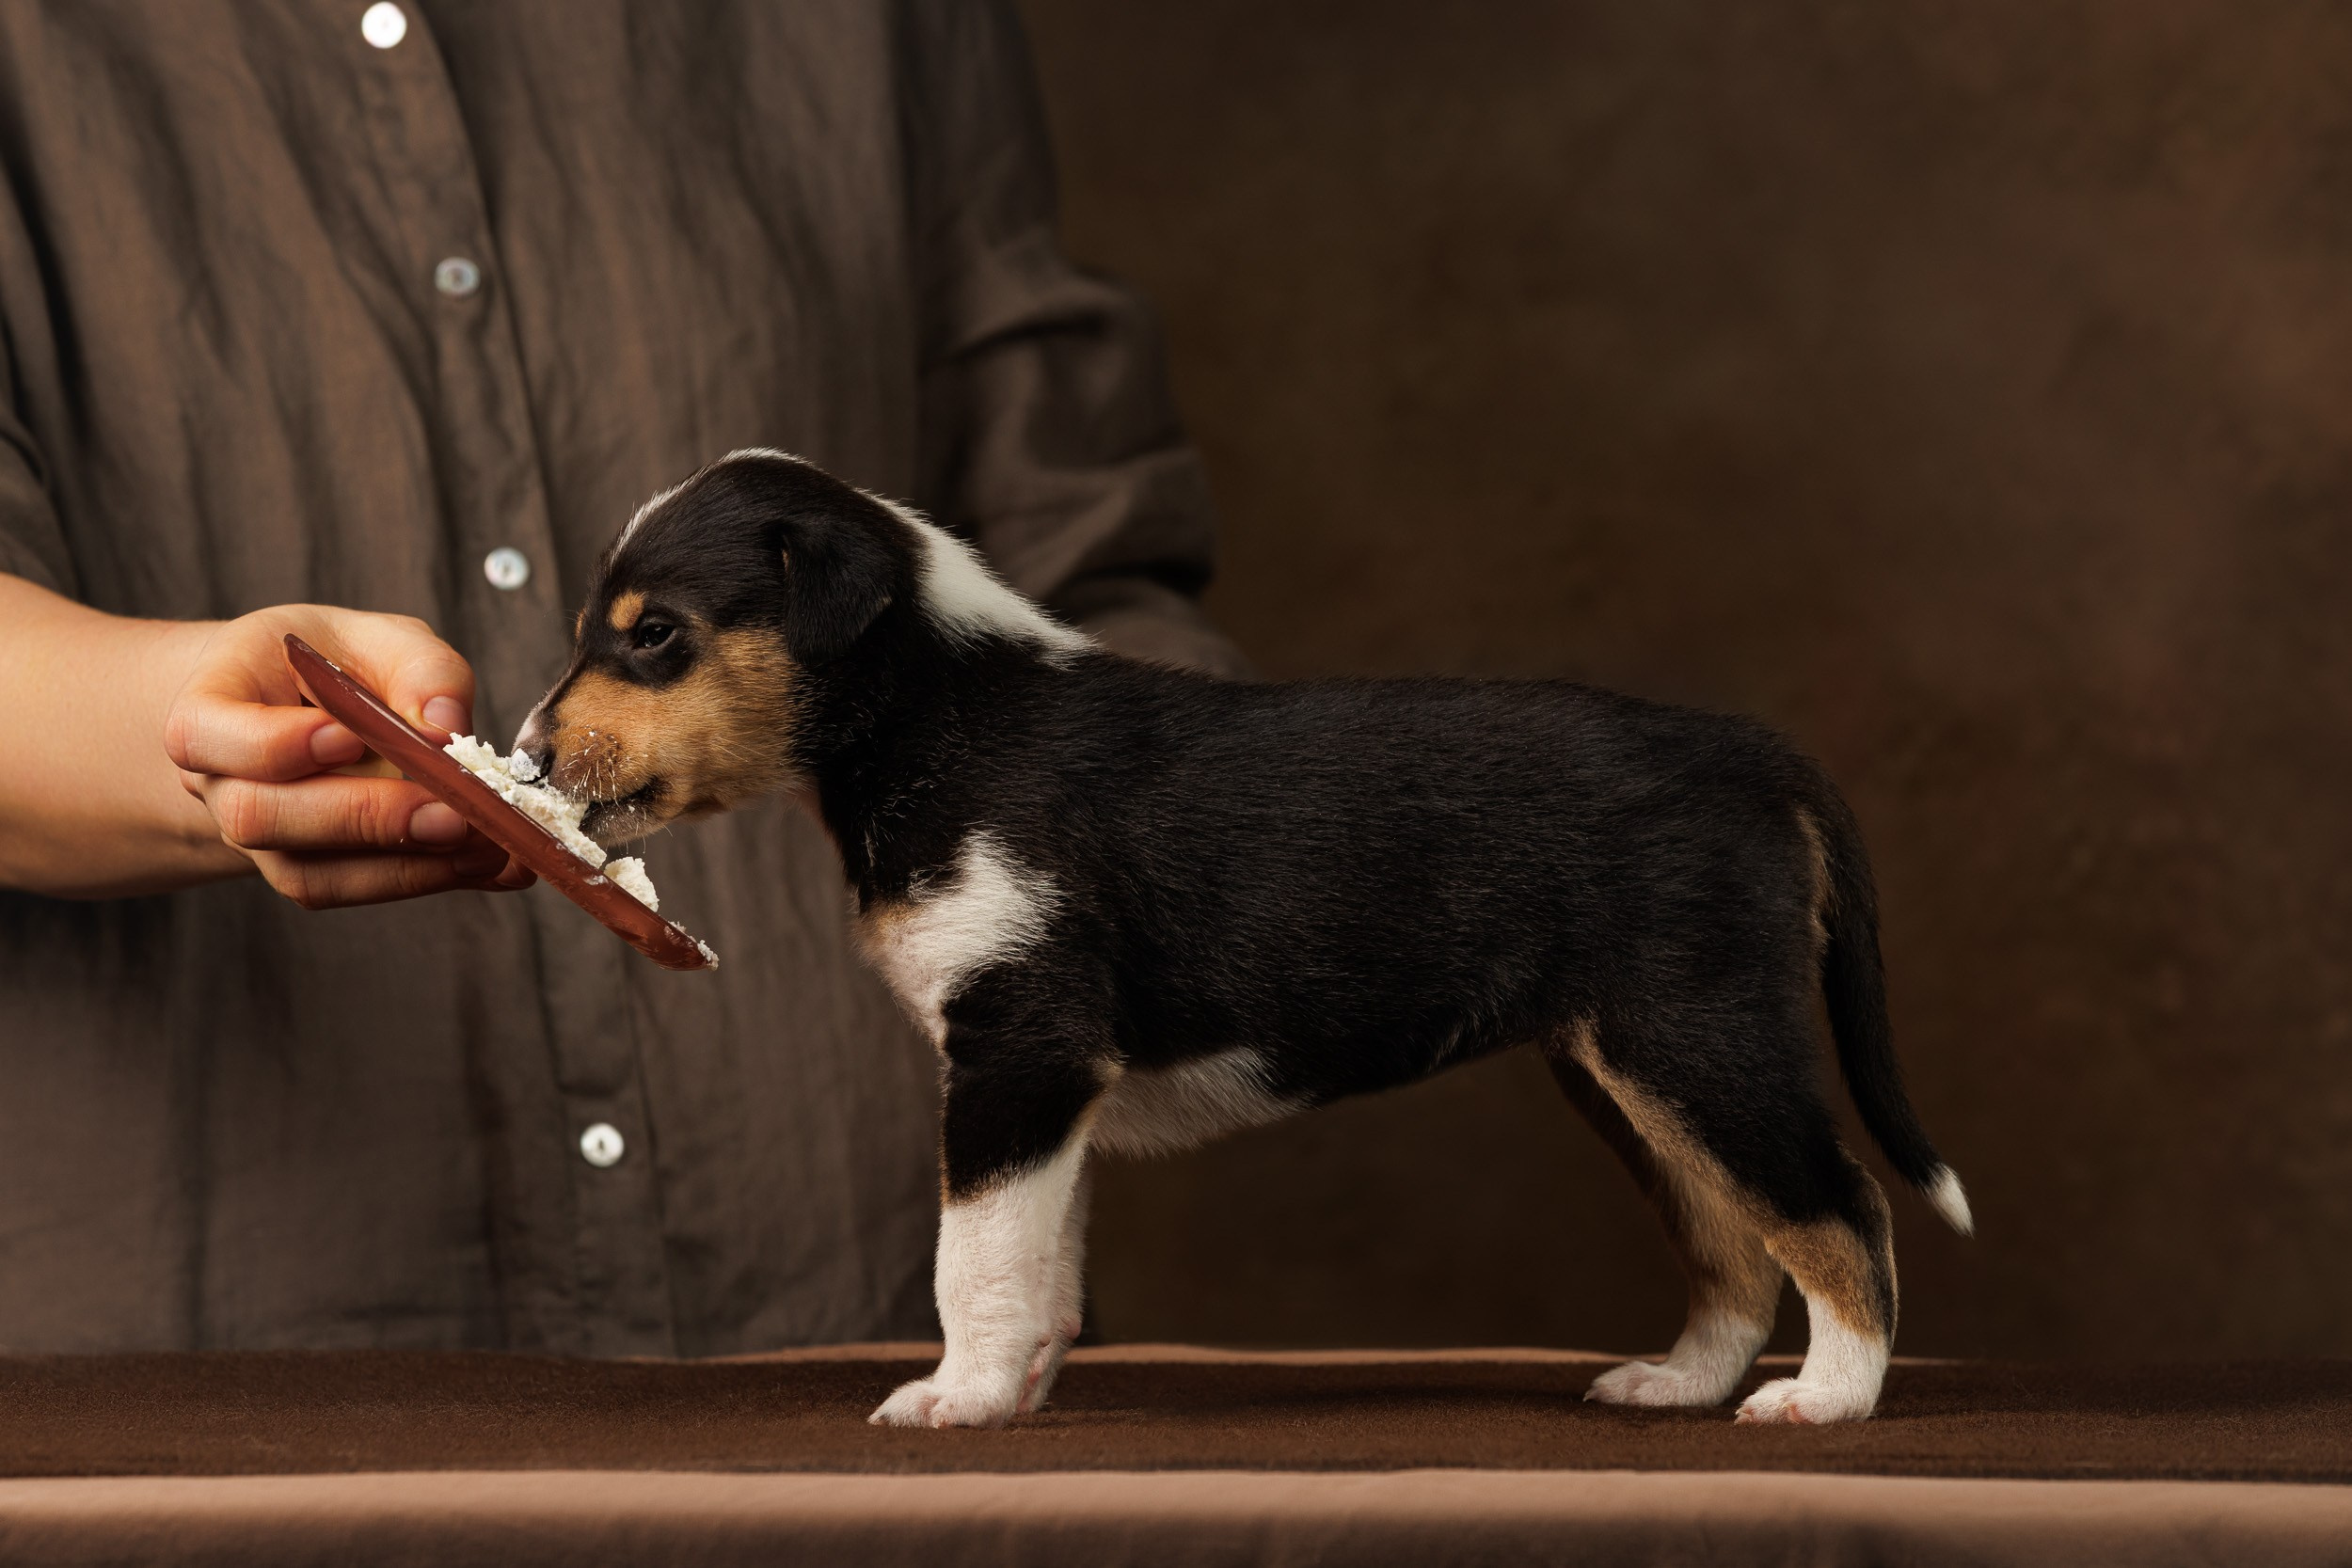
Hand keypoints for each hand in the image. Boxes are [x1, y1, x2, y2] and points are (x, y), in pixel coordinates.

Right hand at [163, 605, 534, 908]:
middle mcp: (220, 784)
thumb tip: (447, 726)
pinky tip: (493, 863)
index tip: (348, 736)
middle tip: (450, 811)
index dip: (274, 745)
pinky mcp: (313, 872)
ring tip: (488, 843)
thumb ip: (417, 668)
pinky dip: (430, 880)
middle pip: (259, 817)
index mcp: (209, 708)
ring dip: (406, 865)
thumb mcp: (375, 637)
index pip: (205, 734)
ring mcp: (263, 840)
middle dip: (362, 817)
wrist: (304, 713)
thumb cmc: (335, 665)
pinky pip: (356, 890)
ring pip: (309, 874)